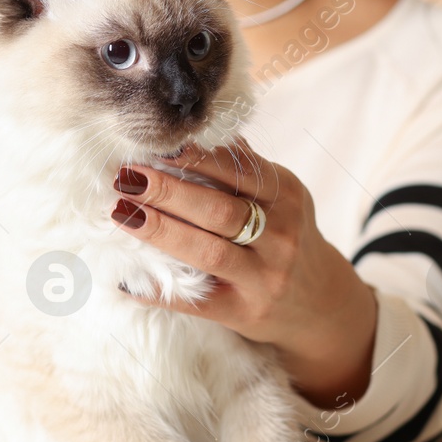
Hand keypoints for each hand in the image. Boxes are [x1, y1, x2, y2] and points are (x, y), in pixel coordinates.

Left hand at [107, 140, 378, 408]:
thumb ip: (244, 166)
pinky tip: (125, 278)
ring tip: (122, 212)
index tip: (158, 145)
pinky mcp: (244, 312)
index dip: (196, 156)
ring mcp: (264, 277)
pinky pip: (195, 302)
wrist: (319, 302)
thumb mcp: (281, 197)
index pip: (239, 170)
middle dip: (168, 192)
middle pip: (219, 210)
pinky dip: (158, 290)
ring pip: (207, 252)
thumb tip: (196, 129)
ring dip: (160, 231)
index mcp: (286, 196)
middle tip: (126, 177)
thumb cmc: (285, 236)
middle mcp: (280, 235)